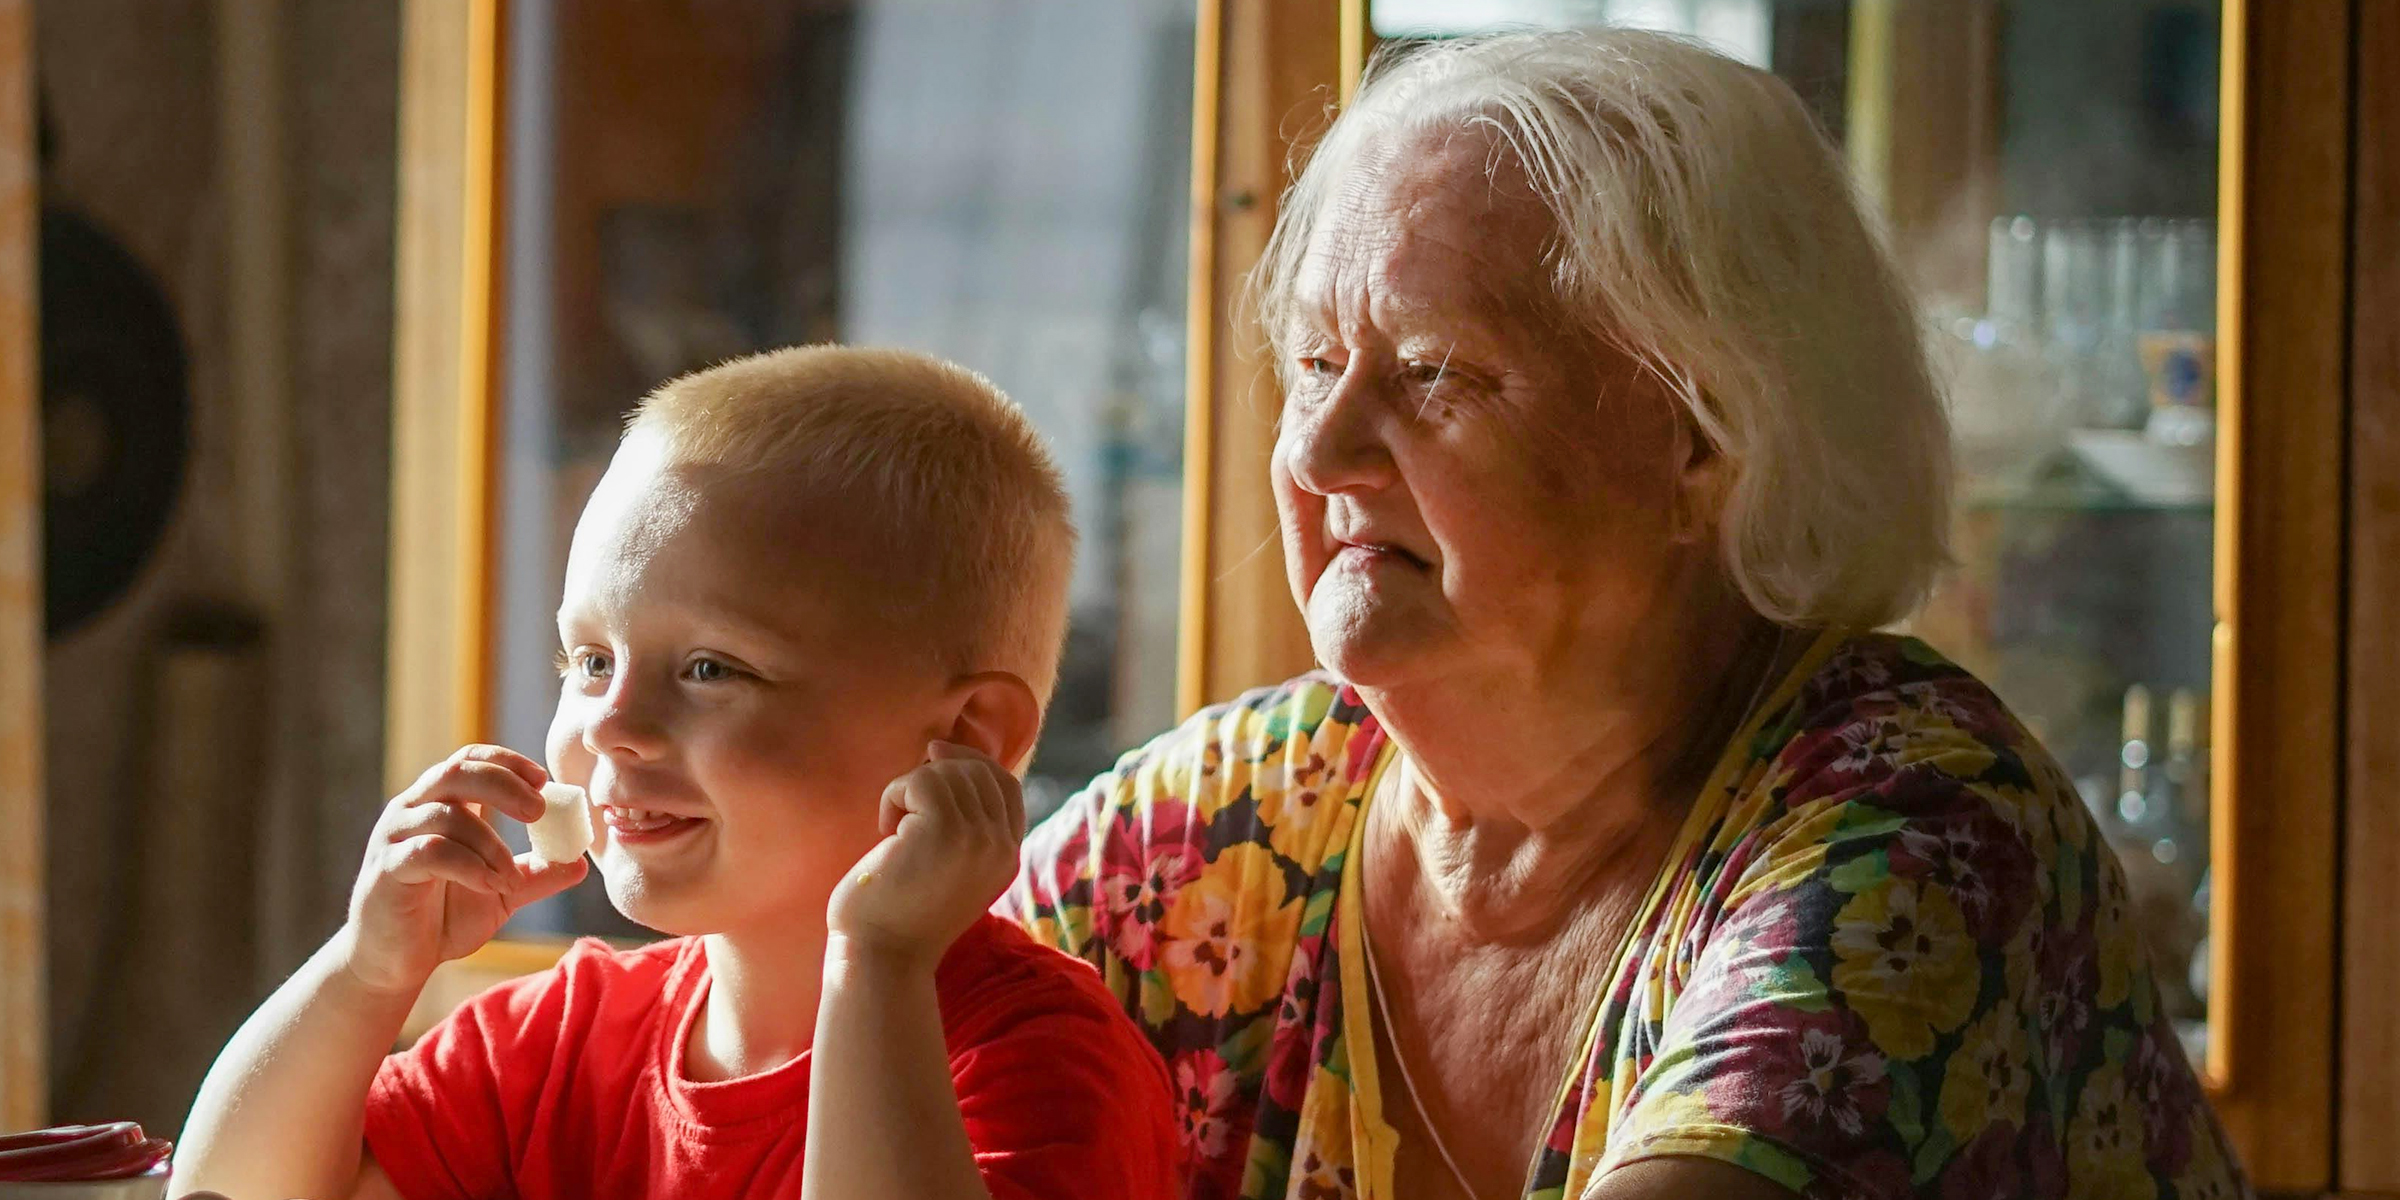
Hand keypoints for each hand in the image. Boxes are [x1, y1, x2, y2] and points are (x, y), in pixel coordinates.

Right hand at [339, 745, 588, 996]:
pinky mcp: (386, 870)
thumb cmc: (442, 918)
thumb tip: (582, 863)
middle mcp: (413, 811)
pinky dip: (468, 864)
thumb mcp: (500, 893)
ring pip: (447, 815)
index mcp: (439, 804)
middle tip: (538, 811)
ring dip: (491, 842)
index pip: (469, 759)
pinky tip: (490, 885)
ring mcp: (395, 838)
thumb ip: (536, 875)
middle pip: (457, 772)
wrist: (395, 963)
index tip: (543, 780)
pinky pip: (429, 852)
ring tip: (511, 877)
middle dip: (503, 785)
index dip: (506, 761)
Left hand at [825, 741, 1025, 963]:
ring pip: (946, 772)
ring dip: (908, 790)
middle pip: (977, 771)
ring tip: (893, 829)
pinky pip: (918, 781)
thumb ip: (964, 824)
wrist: (880, 957)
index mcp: (1007, 857)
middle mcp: (1000, 847)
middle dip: (934, 775)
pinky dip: (893, 796)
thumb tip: (942, 752)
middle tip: (902, 812)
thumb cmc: (899, 912)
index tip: (935, 758)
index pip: (1006, 785)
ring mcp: (976, 838)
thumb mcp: (948, 866)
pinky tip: (885, 832)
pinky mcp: (943, 831)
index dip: (972, 761)